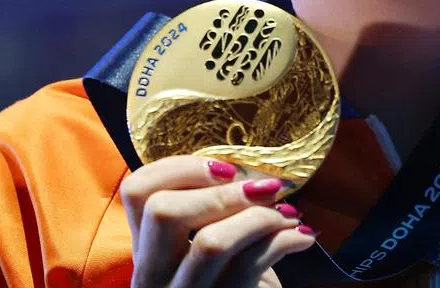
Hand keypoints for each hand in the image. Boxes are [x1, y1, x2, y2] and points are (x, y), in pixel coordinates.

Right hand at [120, 156, 317, 286]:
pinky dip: (284, 240)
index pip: (136, 191)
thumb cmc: (233, 278)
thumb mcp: (208, 242)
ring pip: (210, 243)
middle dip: (221, 191)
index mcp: (147, 248)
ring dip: (260, 216)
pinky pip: (250, 266)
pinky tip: (302, 234)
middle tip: (263, 187)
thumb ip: (209, 207)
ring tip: (289, 210)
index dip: (179, 167)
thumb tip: (245, 163)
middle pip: (163, 212)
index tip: (225, 167)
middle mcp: (154, 275)